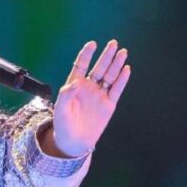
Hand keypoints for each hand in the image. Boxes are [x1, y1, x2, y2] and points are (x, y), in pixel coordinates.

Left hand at [44, 39, 130, 157]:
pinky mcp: (109, 105)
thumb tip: (75, 82)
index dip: (86, 55)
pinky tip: (126, 69)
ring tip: (123, 52)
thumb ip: (66, 94)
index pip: (81, 66)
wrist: (74, 142)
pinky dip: (122, 80)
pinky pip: (117, 90)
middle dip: (106, 56)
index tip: (92, 44)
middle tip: (113, 43)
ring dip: (116, 64)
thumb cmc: (63, 125)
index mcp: (74, 86)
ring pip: (109, 76)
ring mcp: (99, 95)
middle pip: (99, 68)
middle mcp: (88, 88)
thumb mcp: (60, 110)